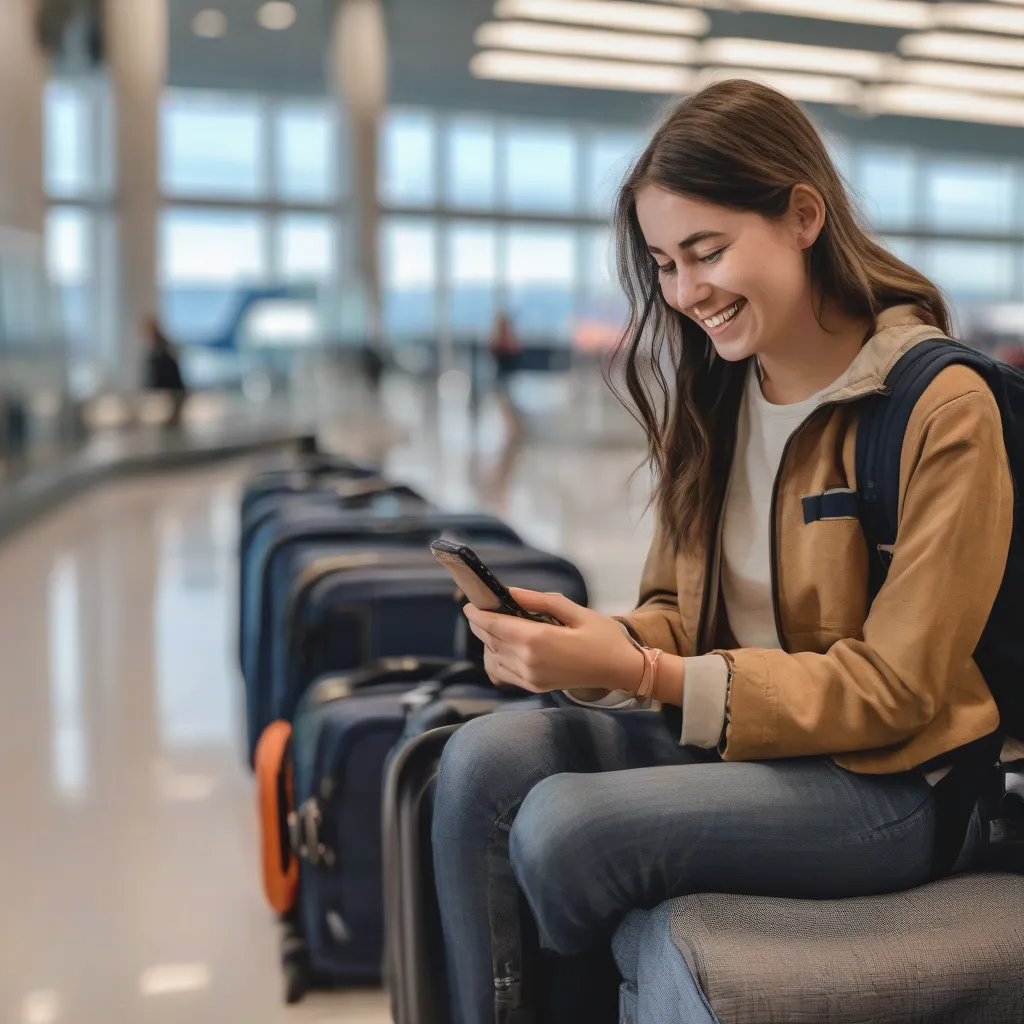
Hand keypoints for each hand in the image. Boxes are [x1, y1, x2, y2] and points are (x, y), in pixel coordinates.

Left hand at [464, 588, 644, 694]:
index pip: (494, 626)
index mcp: (538, 640)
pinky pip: (502, 672)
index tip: (469, 603)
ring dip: (487, 640)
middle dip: (481, 624)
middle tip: (481, 609)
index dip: (478, 614)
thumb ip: (539, 601)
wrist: (620, 670)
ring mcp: (530, 677)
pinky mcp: (534, 686)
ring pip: (492, 657)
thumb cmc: (603, 636)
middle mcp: (529, 661)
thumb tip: (511, 593)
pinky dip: (495, 658)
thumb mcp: (575, 610)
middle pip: (490, 640)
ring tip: (495, 625)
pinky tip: (502, 646)